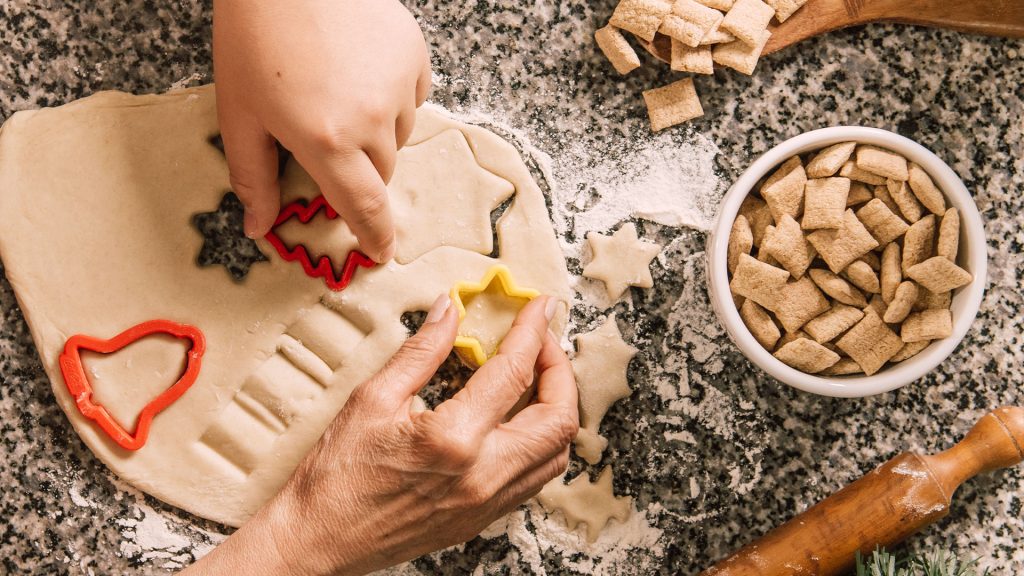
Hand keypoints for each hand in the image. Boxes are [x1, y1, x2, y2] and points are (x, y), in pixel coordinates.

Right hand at [184, 295, 577, 575]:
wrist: (318, 540)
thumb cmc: (337, 475)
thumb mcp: (373, 398)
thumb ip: (422, 351)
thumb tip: (450, 312)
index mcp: (454, 439)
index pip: (513, 373)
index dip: (532, 331)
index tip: (539, 307)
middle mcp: (483, 476)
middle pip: (558, 419)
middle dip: (559, 371)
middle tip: (541, 342)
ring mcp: (487, 503)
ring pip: (556, 454)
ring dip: (556, 409)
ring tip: (534, 378)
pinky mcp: (482, 519)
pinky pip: (535, 478)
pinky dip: (540, 442)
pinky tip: (517, 420)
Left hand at [213, 0, 431, 261]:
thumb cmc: (254, 36)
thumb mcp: (239, 111)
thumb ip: (253, 175)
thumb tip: (259, 228)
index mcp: (326, 141)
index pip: (364, 208)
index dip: (375, 237)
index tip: (381, 254)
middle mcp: (372, 120)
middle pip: (380, 172)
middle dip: (358, 169)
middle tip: (323, 134)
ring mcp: (400, 86)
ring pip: (397, 135)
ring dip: (374, 131)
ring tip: (337, 91)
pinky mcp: (415, 57)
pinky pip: (413, 97)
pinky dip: (391, 96)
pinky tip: (358, 70)